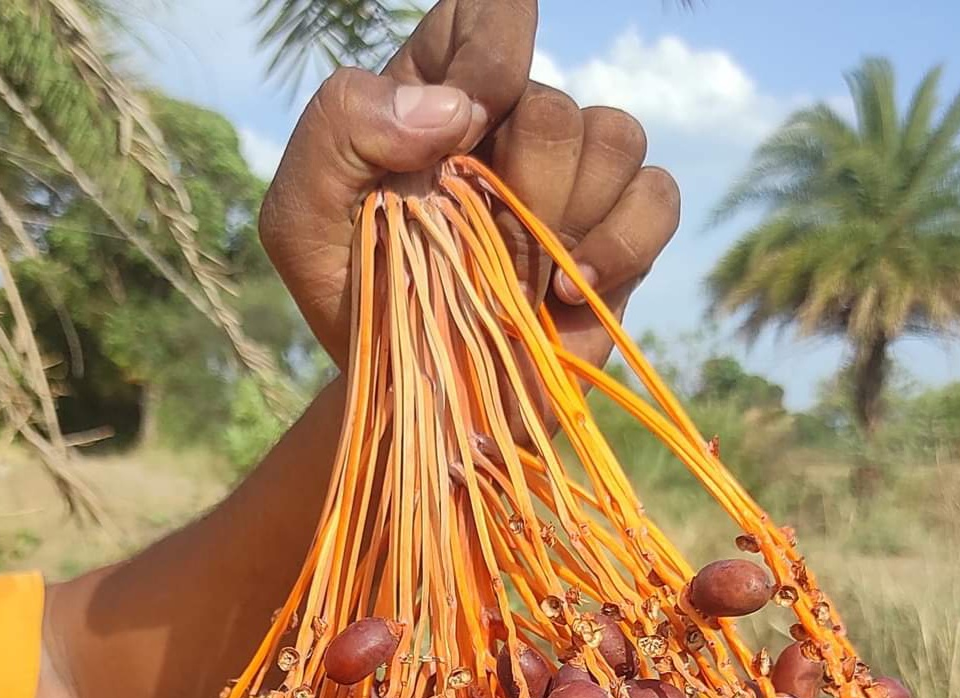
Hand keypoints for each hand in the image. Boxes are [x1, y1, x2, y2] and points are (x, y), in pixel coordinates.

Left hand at [259, 0, 679, 373]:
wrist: (415, 397)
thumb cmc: (358, 304)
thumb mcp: (301, 220)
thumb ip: (340, 130)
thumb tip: (455, 109)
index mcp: (434, 97)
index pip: (485, 11)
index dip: (491, 49)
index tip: (464, 124)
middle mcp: (511, 126)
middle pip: (553, 100)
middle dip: (521, 180)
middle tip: (481, 241)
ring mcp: (572, 182)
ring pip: (617, 136)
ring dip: (567, 215)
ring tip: (525, 277)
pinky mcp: (619, 237)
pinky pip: (658, 196)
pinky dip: (623, 243)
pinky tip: (566, 290)